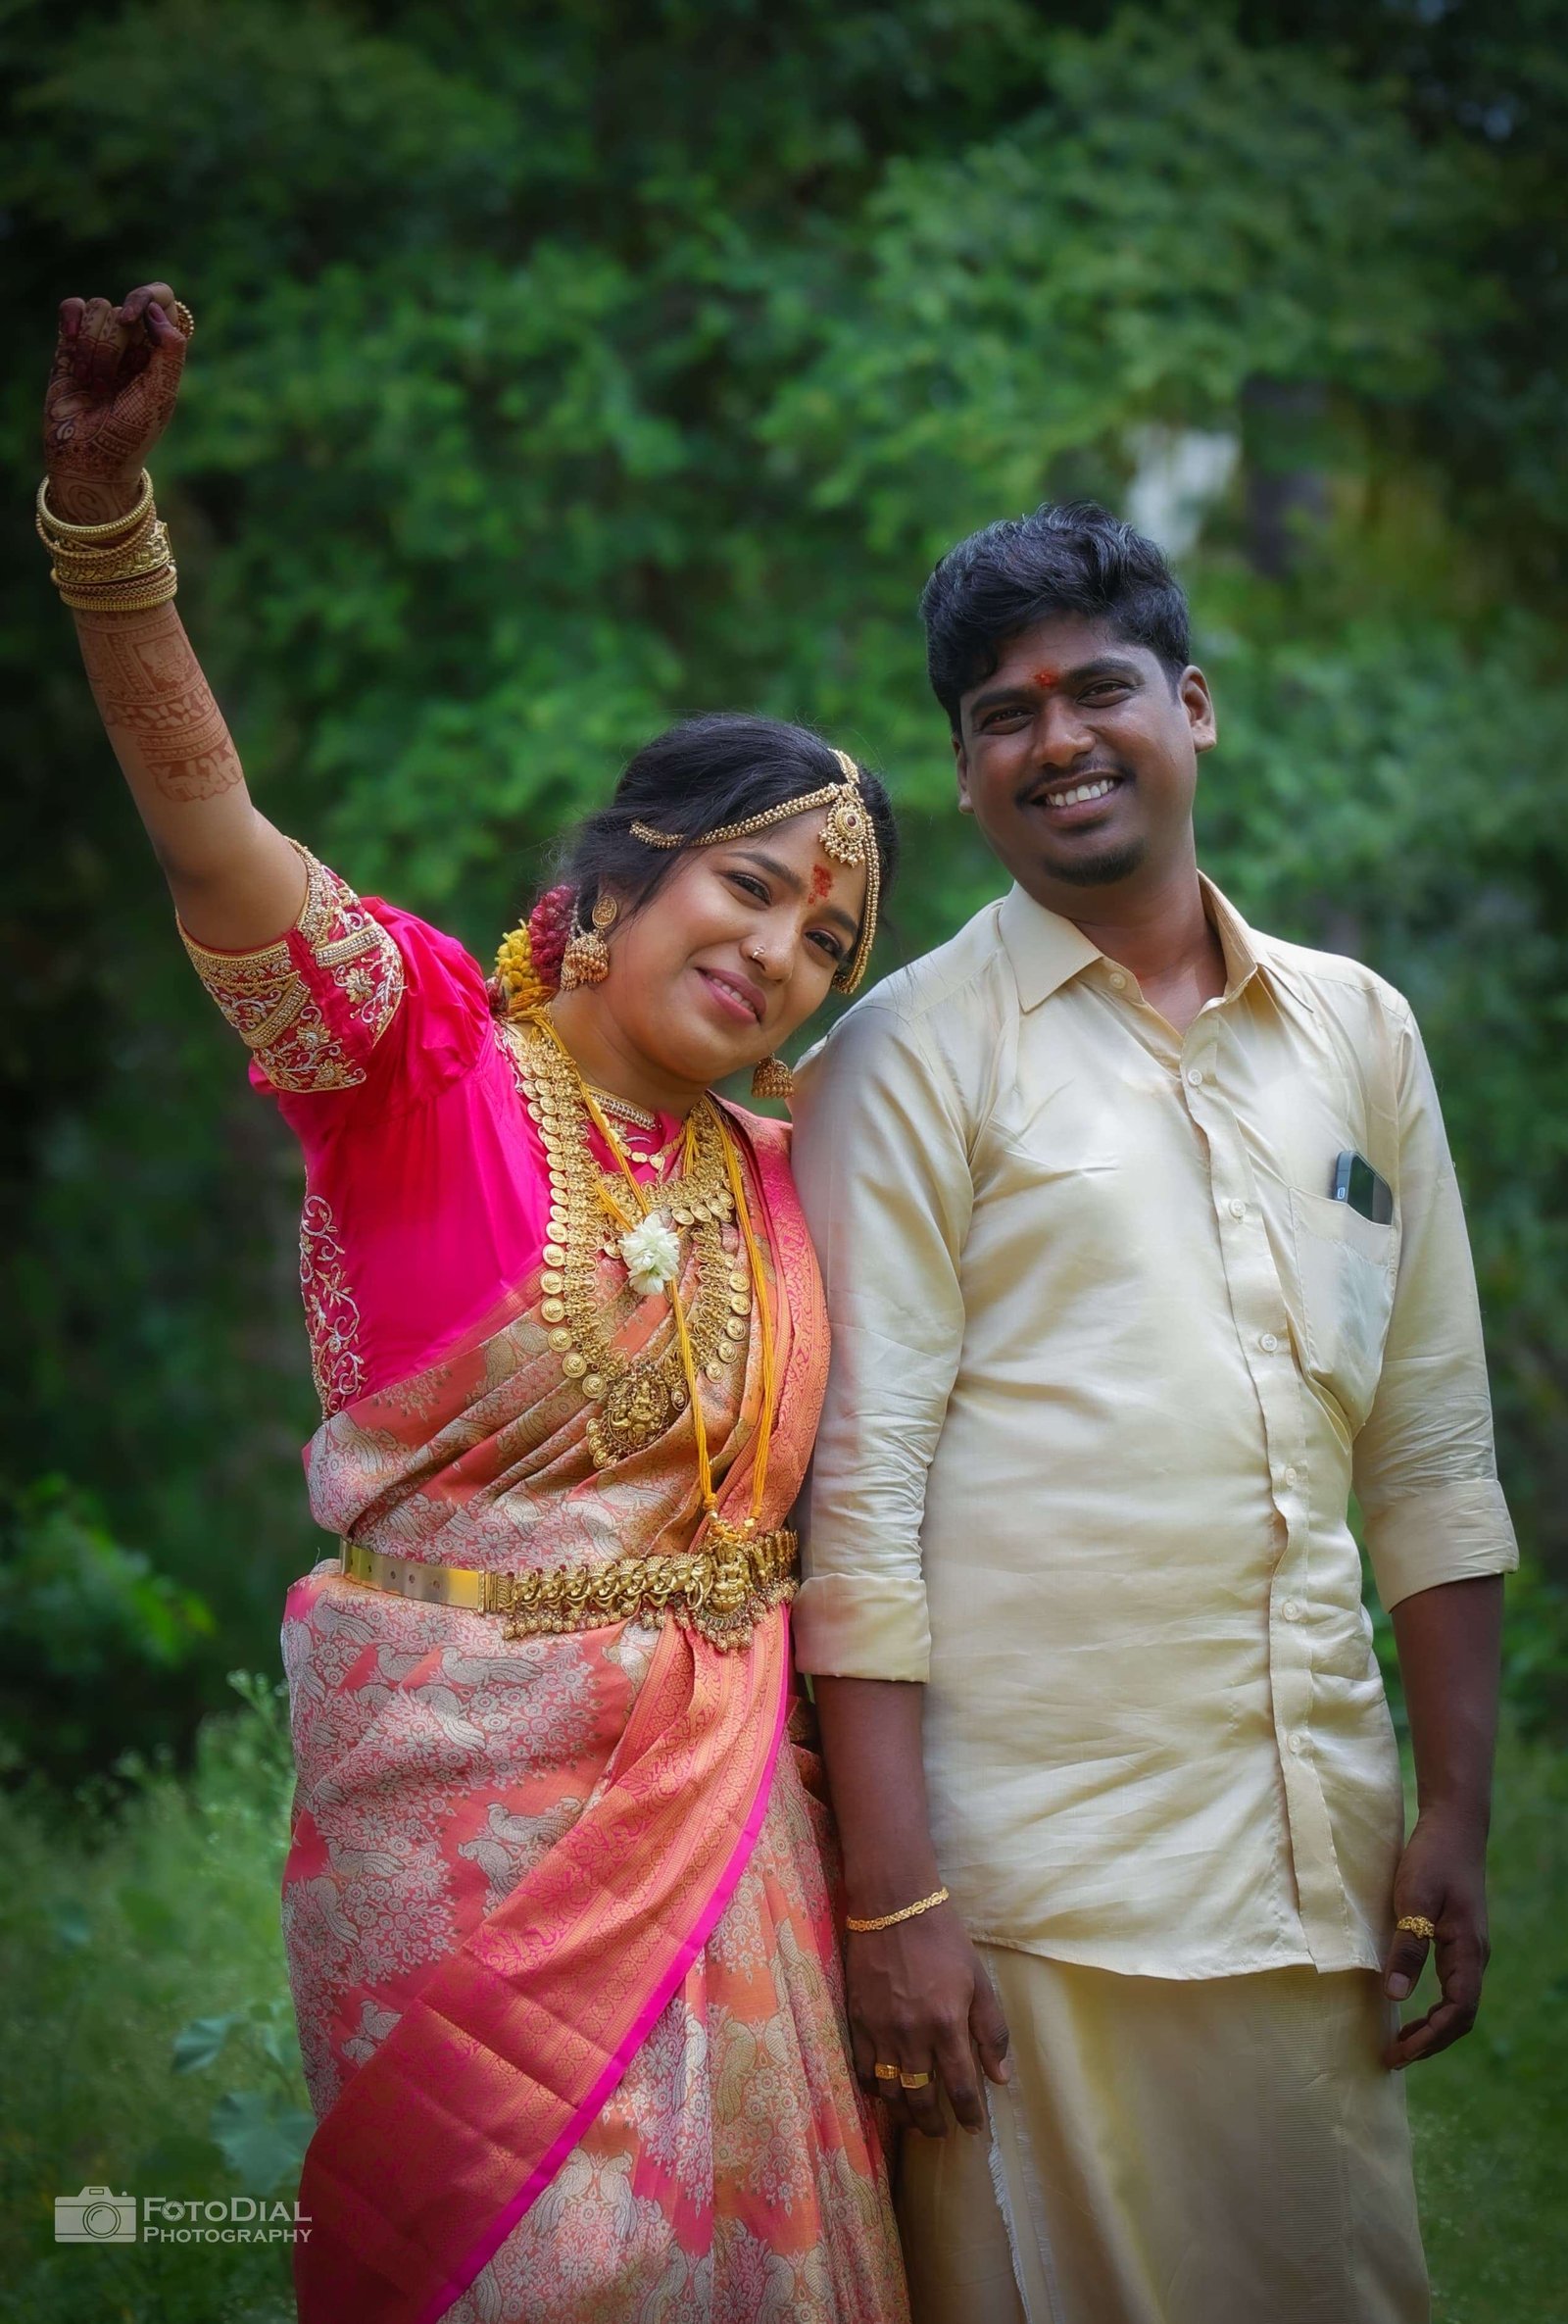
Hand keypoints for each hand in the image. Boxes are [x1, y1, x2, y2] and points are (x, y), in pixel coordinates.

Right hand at [43, 284, 188, 525]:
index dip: (146, 297)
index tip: (132, 318)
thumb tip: (155, 310)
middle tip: (107, 379)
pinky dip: (71, 319)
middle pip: (125, 307)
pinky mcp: (71, 344)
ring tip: (91, 382)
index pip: (163, 301)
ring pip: (98, 308)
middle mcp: (134, 343)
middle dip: (114, 341)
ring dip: (92, 345)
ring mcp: (102, 341)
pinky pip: (73, 308)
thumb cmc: (130, 434)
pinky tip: (69, 343)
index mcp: (161, 352)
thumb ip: (169, 352)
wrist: (89, 457)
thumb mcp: (159, 396)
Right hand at [845, 1903, 1010, 2137]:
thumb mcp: (978, 1981)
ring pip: (890, 2091)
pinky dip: (874, 2087)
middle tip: (940, 2132)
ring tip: (913, 2121)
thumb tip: (999, 2077)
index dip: (969, 2115)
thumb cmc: (943, 1940)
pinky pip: (863, 2068)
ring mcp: (880, 2030)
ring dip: (903, 2114)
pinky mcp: (857, 2020)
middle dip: (933, 2124)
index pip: (960, 2088)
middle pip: (921, 2098)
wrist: (894, 1907)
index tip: (974, 2128)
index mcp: (947, 2025)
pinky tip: (884, 2091)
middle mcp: (912, 2035)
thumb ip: (991, 2031)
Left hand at [1382, 1804, 1489, 2068]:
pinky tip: (1411, 2007)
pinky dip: (1434, 2007)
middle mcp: (1474, 1957)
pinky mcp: (1459, 1941)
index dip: (1430, 2039)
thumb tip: (1395, 1995)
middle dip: (1430, 2042)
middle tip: (1394, 2057)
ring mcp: (1469, 1950)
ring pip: (1458, 2004)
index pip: (1457, 2012)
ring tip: (1401, 2043)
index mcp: (1468, 1951)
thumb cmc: (1432, 1858)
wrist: (1454, 1827)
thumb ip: (1407, 1947)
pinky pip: (1452, 1987)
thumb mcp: (1414, 1899)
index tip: (1399, 2054)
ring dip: (1432, 2028)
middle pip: (1460, 2017)